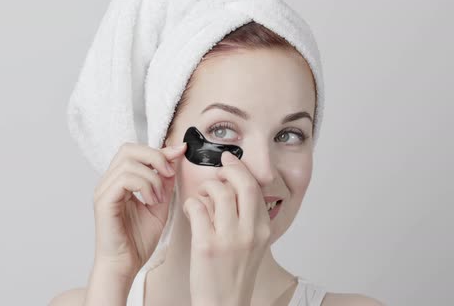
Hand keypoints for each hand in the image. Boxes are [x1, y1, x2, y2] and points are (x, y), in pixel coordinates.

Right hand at [92, 141, 186, 275]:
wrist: (125, 265)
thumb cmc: (137, 241)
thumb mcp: (159, 205)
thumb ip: (165, 182)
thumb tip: (174, 157)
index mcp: (120, 181)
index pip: (136, 151)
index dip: (160, 149)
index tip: (181, 151)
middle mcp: (109, 182)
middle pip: (129, 149)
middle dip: (155, 156)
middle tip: (169, 174)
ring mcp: (104, 190)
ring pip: (129, 163)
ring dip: (152, 177)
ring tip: (159, 198)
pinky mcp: (103, 201)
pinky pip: (125, 179)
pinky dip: (144, 186)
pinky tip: (152, 201)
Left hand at [183, 151, 271, 305]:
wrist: (223, 303)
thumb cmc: (233, 273)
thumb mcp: (252, 244)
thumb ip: (248, 217)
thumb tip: (236, 186)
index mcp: (262, 229)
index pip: (255, 187)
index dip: (241, 170)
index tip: (230, 162)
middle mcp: (250, 232)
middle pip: (242, 183)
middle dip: (228, 170)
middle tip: (218, 171)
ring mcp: (229, 238)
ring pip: (218, 192)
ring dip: (206, 188)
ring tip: (202, 197)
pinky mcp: (206, 245)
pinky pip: (197, 207)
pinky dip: (191, 204)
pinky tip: (191, 211)